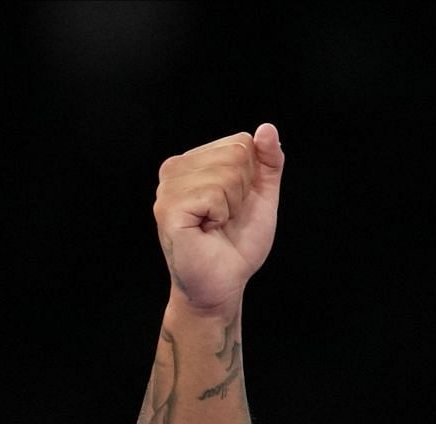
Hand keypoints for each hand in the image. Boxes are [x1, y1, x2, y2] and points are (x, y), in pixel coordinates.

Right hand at [153, 123, 284, 315]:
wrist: (223, 282)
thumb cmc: (238, 243)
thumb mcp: (261, 197)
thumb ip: (267, 163)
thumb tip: (268, 128)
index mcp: (195, 161)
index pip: (241, 142)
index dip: (251, 178)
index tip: (236, 204)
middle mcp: (176, 167)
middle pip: (236, 153)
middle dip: (243, 191)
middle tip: (226, 217)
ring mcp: (168, 186)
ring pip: (227, 173)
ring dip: (233, 206)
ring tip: (216, 223)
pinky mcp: (168, 206)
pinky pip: (214, 193)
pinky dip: (222, 215)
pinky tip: (207, 229)